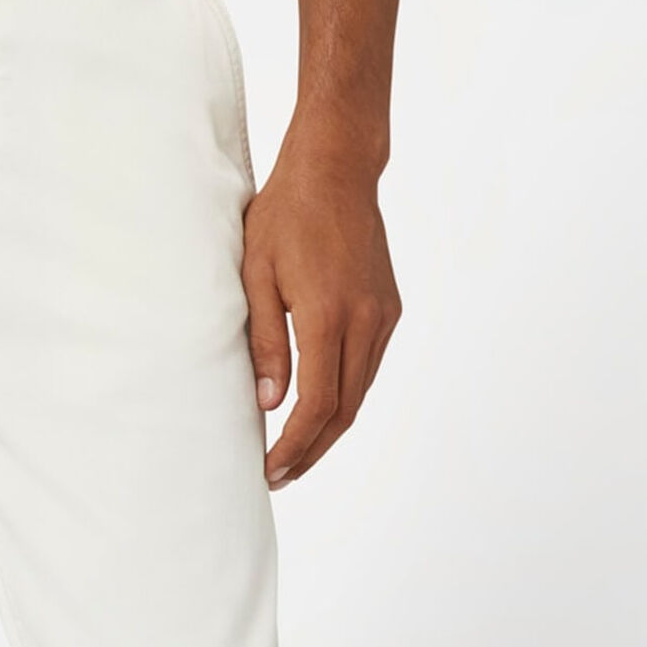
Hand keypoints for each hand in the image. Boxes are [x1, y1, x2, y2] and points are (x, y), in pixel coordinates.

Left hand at [243, 127, 402, 487]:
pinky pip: (369, 367)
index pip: (316, 404)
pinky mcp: (390, 308)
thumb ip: (265, 343)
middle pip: (344, 410)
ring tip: (296, 454)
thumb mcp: (257, 276)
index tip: (270, 469)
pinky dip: (346, 397)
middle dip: (312, 450)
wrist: (336, 170)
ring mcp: (384, 315)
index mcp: (329, 316)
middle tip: (280, 476)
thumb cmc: (285, 216)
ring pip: (360, 393)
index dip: (294, 445)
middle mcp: (366, 321)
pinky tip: (320, 410)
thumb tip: (270, 403)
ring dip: (330, 429)